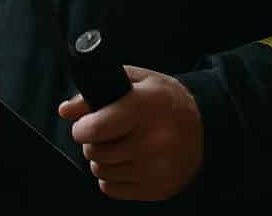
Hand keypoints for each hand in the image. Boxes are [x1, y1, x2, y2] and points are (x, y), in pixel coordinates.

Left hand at [58, 65, 203, 200]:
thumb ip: (97, 91)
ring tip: (116, 145)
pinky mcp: (157, 189)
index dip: (82, 127)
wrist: (205, 127)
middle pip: (96, 151)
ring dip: (101, 159)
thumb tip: (66, 111)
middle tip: (103, 132)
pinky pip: (111, 189)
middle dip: (92, 141)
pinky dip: (111, 176)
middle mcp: (152, 140)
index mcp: (145, 107)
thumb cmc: (166, 100)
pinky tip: (124, 161)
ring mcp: (156, 168)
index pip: (98, 127)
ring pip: (101, 171)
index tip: (84, 124)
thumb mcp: (136, 81)